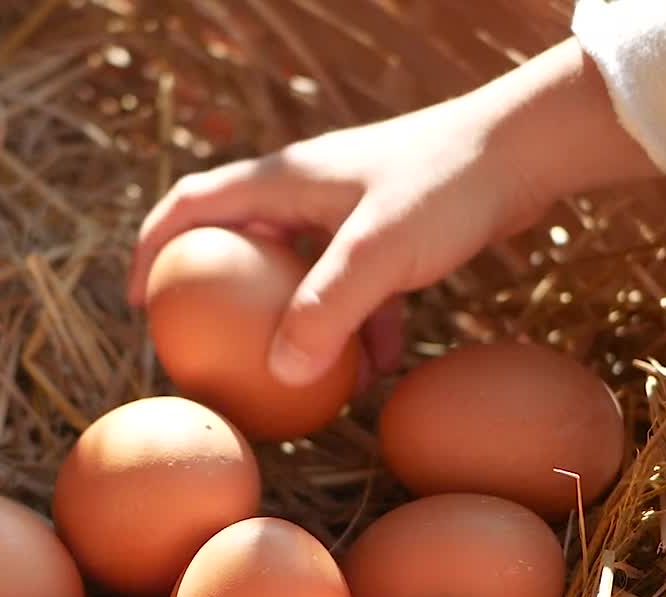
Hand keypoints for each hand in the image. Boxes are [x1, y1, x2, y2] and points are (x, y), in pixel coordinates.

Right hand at [128, 38, 659, 388]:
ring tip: (295, 375)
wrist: (527, 151)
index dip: (154, 248)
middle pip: (241, 243)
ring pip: (301, 272)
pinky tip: (379, 370)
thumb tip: (280, 373)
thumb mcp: (378, 251)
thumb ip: (327, 310)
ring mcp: (349, 210)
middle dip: (223, 297)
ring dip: (296, 321)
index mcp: (284, 181)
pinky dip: (357, 325)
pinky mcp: (390, 231)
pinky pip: (355, 284)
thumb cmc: (447, 186)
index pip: (193, 205)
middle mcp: (307, 190)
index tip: (138, 301)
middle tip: (209, 346)